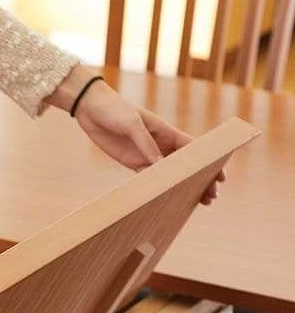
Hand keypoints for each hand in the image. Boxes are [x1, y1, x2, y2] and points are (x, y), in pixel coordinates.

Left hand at [47, 65, 222, 204]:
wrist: (91, 109)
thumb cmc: (115, 110)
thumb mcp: (132, 124)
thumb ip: (145, 144)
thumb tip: (159, 165)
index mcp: (166, 132)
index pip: (194, 149)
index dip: (209, 163)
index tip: (221, 176)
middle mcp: (159, 145)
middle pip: (185, 166)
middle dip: (200, 180)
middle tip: (212, 197)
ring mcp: (145, 154)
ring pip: (168, 175)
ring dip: (181, 188)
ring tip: (196, 203)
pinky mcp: (131, 162)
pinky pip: (146, 178)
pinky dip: (155, 189)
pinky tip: (165, 201)